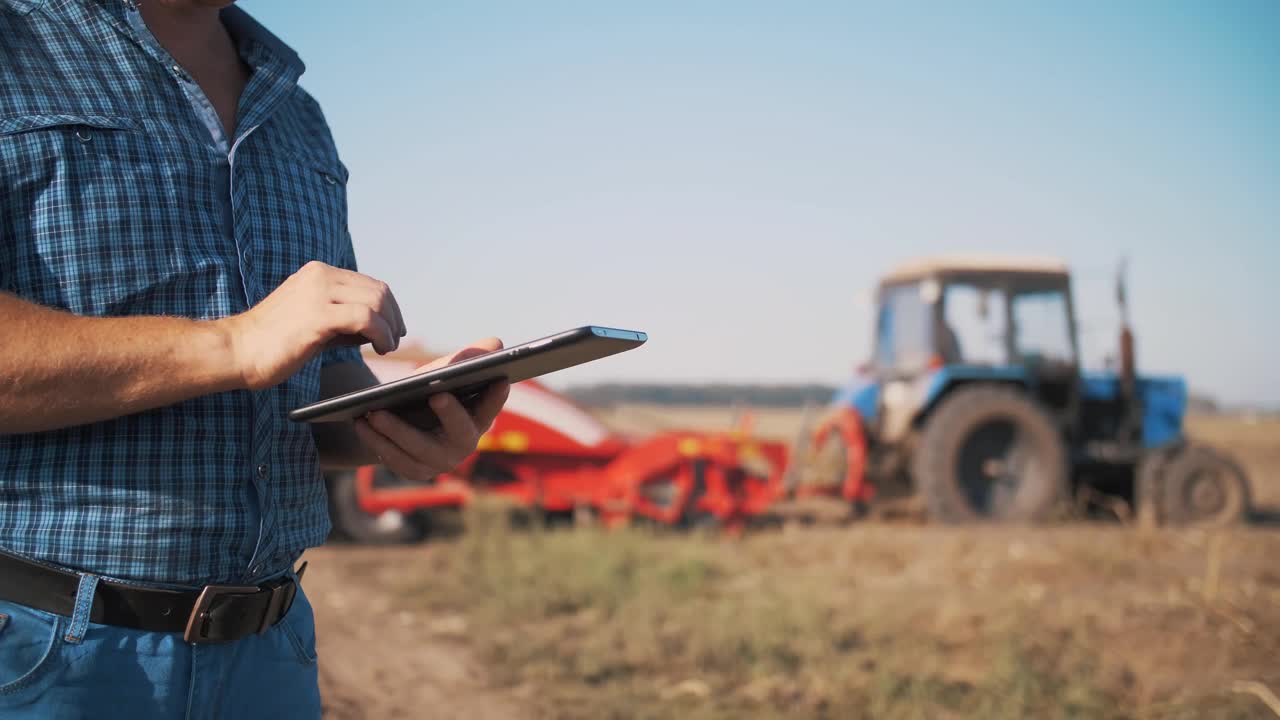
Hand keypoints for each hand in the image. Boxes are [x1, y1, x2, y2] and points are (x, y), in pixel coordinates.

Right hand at [219, 261, 406, 389]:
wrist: (236, 351)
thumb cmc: (272, 343)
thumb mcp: (313, 319)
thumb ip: (343, 317)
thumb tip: (377, 326)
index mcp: (318, 273)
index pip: (368, 283)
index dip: (389, 307)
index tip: (394, 328)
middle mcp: (320, 276)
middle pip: (378, 290)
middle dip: (394, 317)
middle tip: (394, 340)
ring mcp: (318, 293)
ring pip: (376, 302)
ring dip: (389, 327)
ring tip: (387, 347)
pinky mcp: (317, 316)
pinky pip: (366, 318)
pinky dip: (381, 334)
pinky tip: (380, 348)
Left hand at [352, 338, 511, 479]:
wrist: (399, 421)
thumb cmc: (428, 391)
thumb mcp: (444, 372)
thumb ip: (468, 358)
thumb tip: (496, 345)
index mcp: (478, 418)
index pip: (492, 407)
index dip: (497, 397)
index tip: (500, 380)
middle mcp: (464, 444)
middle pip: (461, 433)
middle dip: (451, 414)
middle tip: (437, 395)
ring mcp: (440, 462)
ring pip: (420, 450)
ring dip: (397, 431)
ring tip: (375, 412)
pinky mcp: (414, 471)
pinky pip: (396, 460)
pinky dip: (376, 441)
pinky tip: (362, 423)